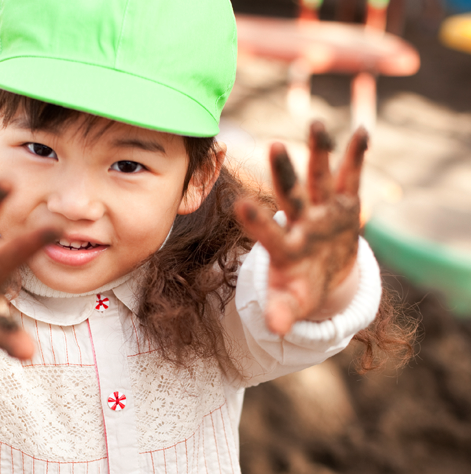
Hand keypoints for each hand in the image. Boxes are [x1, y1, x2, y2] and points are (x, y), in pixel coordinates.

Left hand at [235, 122, 367, 334]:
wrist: (324, 273)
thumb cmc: (303, 287)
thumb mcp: (294, 301)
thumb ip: (283, 311)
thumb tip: (275, 329)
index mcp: (285, 248)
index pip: (268, 234)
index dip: (256, 221)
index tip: (238, 204)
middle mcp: (300, 222)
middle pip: (290, 195)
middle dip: (284, 172)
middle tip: (273, 146)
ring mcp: (322, 210)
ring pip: (319, 178)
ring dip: (319, 151)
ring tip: (317, 124)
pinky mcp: (345, 204)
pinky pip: (351, 178)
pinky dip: (356, 157)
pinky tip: (362, 132)